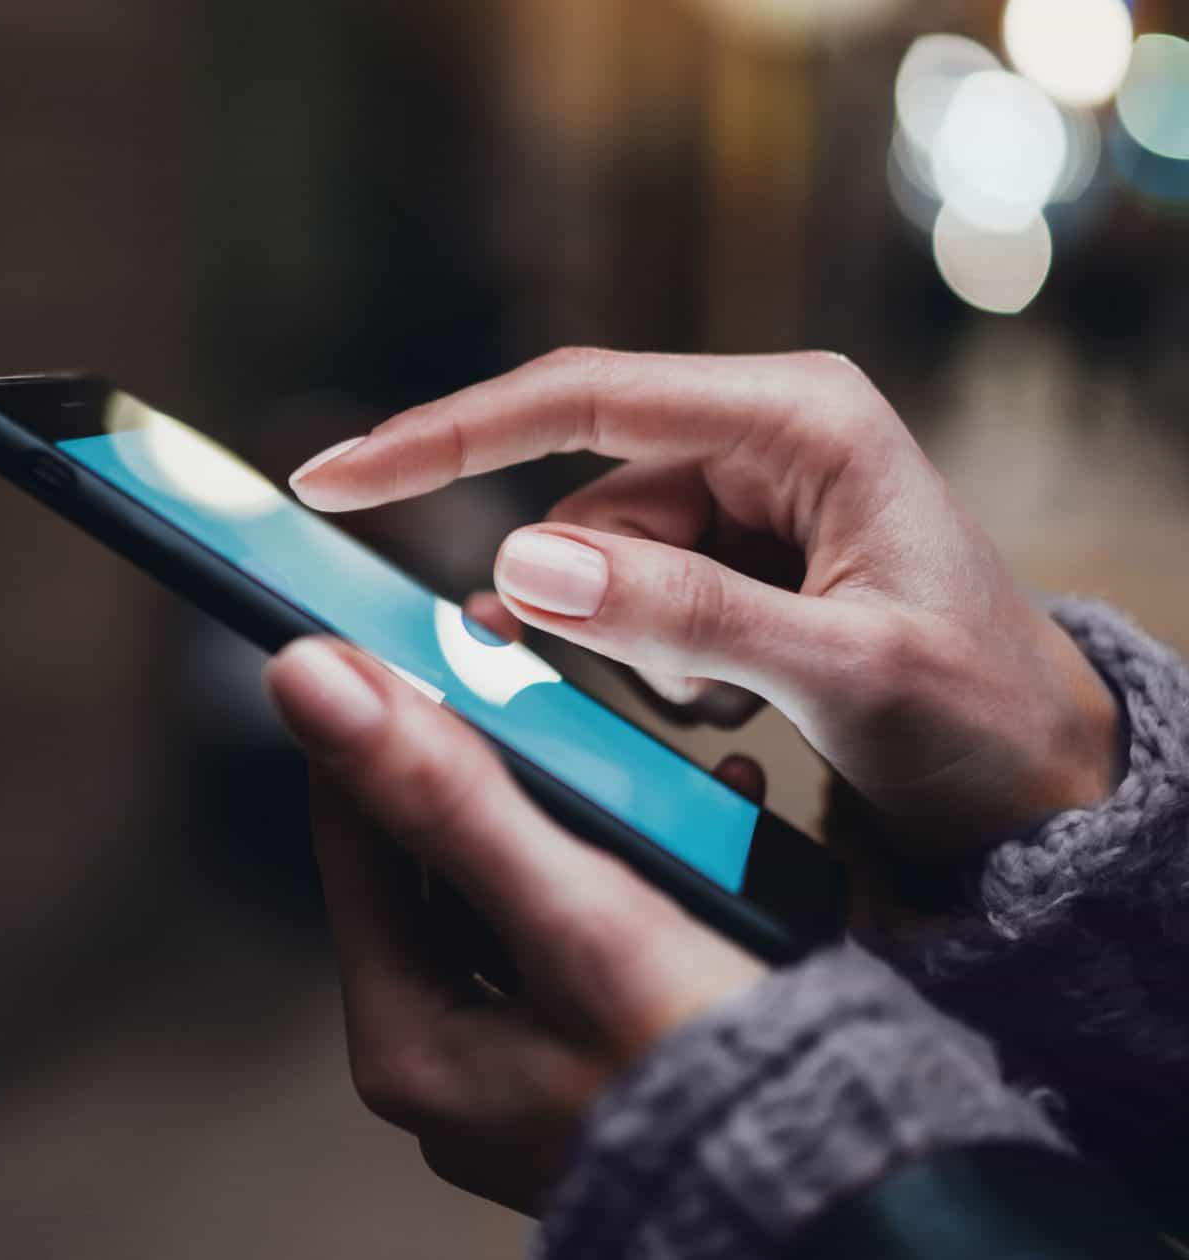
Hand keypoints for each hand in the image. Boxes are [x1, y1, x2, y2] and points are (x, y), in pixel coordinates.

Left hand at [264, 636, 764, 1213]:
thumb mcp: (575, 913)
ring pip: (519, 885)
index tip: (400, 635)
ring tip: (630, 742)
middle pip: (438, 859)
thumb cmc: (717, 1077)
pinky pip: (588, 927)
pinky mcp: (596, 1057)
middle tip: (533, 679)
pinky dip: (633, 867)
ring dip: (577, 807)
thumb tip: (309, 682)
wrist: (856, 1196)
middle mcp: (448, 1060)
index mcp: (407, 1041)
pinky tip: (704, 815)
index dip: (378, 725)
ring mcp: (520, 1065)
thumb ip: (442, 794)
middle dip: (498, 763)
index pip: (354, 834)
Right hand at [291, 349, 1119, 853]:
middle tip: (678, 690)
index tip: (335, 476)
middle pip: (581, 497)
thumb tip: (521, 566)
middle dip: (588, 604)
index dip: (446, 436)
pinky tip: (732, 702)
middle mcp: (759, 436)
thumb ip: (685, 613)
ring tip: (739, 706)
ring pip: (595, 562)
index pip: (581, 399)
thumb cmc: (982, 719)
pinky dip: (648, 662)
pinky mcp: (728, 556)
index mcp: (797, 417)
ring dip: (634, 650)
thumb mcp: (844, 671)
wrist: (1043, 785)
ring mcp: (741, 497)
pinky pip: (625, 599)